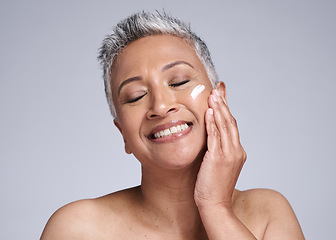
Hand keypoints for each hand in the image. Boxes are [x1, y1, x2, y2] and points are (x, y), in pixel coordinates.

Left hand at [194, 85, 246, 209]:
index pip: (232, 126)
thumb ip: (218, 151)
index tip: (221, 97)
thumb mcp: (219, 165)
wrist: (215, 204)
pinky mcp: (218, 158)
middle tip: (217, 89)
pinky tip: (208, 111)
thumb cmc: (214, 187)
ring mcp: (228, 154)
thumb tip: (212, 140)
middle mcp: (236, 151)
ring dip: (218, 108)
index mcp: (237, 152)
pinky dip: (212, 122)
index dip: (226, 110)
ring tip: (213, 95)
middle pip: (230, 122)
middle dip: (223, 104)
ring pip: (224, 126)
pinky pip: (215, 135)